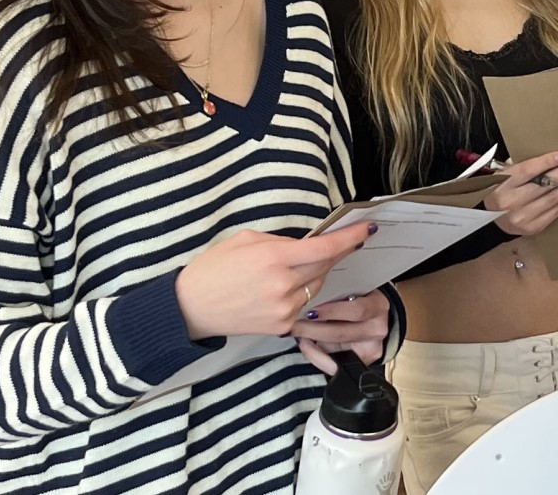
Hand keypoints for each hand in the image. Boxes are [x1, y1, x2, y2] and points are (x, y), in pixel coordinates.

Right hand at [175, 224, 373, 340]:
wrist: (190, 308)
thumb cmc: (213, 268)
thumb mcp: (245, 240)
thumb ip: (281, 241)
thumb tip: (307, 244)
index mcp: (274, 257)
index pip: (324, 248)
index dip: (350, 238)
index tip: (367, 230)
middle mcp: (283, 284)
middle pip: (325, 266)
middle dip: (334, 254)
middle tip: (340, 244)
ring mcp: (284, 308)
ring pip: (316, 286)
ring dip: (312, 275)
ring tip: (287, 270)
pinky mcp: (282, 326)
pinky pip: (303, 305)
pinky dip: (299, 294)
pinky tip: (278, 290)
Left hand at [293, 290, 392, 372]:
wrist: (373, 322)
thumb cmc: (356, 303)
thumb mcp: (352, 295)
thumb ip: (335, 297)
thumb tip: (306, 303)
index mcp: (377, 305)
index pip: (357, 310)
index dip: (331, 312)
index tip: (310, 311)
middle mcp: (378, 328)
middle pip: (343, 333)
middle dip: (313, 329)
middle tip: (294, 325)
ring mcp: (372, 347)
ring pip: (336, 348)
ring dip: (312, 340)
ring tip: (298, 334)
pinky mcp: (363, 363)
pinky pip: (335, 365)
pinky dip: (316, 355)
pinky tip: (307, 345)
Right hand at [484, 150, 557, 235]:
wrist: (488, 221)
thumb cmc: (500, 192)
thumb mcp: (503, 177)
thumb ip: (523, 169)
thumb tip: (552, 159)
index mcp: (502, 185)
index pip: (527, 170)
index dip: (546, 162)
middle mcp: (512, 201)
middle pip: (543, 184)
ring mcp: (522, 216)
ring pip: (553, 199)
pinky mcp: (532, 227)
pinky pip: (555, 213)